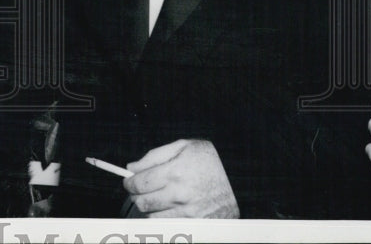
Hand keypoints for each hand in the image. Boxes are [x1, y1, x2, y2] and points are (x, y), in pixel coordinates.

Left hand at [123, 139, 238, 217]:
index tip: (129, 181)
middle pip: (142, 202)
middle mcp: (180, 194)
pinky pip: (168, 224)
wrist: (240, 180)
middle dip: (136, 195)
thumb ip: (154, 156)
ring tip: (159, 196)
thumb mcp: (183, 146)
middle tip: (140, 189)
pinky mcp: (196, 224)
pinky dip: (163, 217)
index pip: (139, 183)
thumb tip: (132, 167)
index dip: (129, 182)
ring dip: (150, 206)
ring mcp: (189, 212)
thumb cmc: (211, 161)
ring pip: (153, 215)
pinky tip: (170, 207)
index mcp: (175, 171)